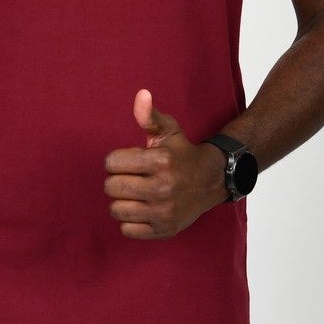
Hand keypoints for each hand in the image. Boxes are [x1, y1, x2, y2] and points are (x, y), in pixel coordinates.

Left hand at [103, 89, 228, 239]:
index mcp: (161, 161)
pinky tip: (142, 210)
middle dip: (117, 180)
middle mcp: (163, 188)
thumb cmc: (182, 154)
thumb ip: (149, 116)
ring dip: (122, 201)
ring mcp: (164, 211)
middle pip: (111, 187)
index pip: (111, 162)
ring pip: (116, 209)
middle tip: (132, 178)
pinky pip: (127, 230)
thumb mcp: (169, 131)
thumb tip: (141, 94)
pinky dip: (130, 221)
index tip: (129, 161)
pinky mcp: (164, 229)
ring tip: (135, 194)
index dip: (116, 160)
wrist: (211, 181)